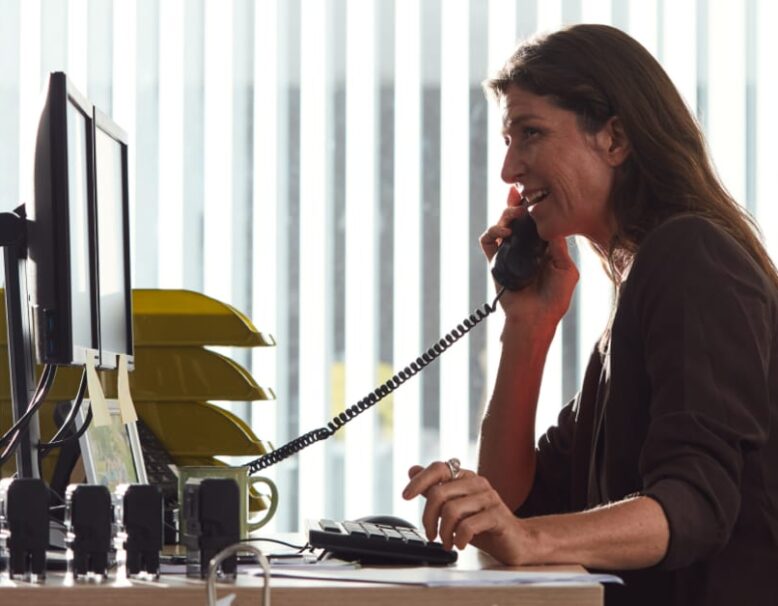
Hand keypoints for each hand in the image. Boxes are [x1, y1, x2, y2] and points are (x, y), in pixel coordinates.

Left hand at [402, 461, 527, 564]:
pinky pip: (468, 525)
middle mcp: (477, 483)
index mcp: (466, 477)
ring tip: (447, 543)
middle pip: (439, 493)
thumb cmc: (483, 525)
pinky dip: (459, 538)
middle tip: (431, 535)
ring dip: (443, 532)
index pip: (438, 468)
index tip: (405, 496)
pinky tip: (460, 544)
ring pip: (451, 510)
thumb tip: (412, 469)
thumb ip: (435, 490)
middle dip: (428, 518)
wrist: (516, 542)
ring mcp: (489, 498)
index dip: (419, 480)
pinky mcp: (498, 516)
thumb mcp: (455, 508)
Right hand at [479, 188, 578, 331]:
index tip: (537, 192)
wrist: (535, 319)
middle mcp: (525, 247)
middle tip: (521, 198)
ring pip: (502, 225)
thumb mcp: (566, 269)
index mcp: (544, 247)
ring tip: (513, 215)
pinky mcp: (495, 261)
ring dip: (505, 214)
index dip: (535, 206)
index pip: (537, 221)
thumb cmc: (554, 298)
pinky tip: (504, 232)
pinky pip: (488, 240)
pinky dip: (493, 231)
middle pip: (517, 218)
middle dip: (518, 204)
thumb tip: (549, 221)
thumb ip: (558, 245)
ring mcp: (509, 253)